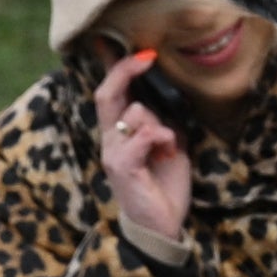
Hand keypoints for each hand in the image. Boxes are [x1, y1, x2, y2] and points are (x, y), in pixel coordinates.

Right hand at [92, 49, 192, 254]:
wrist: (161, 225)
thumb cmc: (163, 185)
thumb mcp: (169, 144)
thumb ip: (163, 120)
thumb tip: (168, 96)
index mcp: (120, 133)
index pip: (110, 93)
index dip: (119, 67)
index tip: (144, 51)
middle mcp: (111, 140)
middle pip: (106, 94)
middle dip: (125, 70)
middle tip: (146, 56)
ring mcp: (113, 153)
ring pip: (134, 113)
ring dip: (159, 122)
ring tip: (170, 144)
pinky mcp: (122, 166)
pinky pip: (141, 135)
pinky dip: (160, 136)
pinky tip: (169, 150)